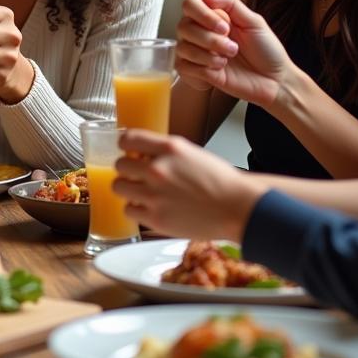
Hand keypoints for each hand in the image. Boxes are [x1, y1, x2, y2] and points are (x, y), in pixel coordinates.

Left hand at [112, 130, 265, 239]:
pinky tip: (149, 208)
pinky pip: (129, 210)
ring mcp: (154, 194)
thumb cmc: (221, 182)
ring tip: (142, 193)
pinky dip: (136, 210)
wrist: (238, 208)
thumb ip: (165, 152)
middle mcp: (157, 169)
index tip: (127, 151)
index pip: (128, 139)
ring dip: (129, 189)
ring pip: (119, 187)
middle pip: (119, 164)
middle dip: (128, 170)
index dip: (125, 146)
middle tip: (137, 176)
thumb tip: (141, 154)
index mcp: (169, 148)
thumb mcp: (191, 153)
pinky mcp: (155, 218)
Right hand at [175, 0, 293, 108]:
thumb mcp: (254, 21)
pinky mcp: (197, 72)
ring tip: (228, 59)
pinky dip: (203, 68)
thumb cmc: (266, 50)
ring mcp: (197, 52)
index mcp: (213, 16)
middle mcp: (200, 32)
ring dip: (207, 54)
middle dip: (210, 39)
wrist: (274, 80)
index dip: (203, 15)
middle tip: (233, 47)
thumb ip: (230, 4)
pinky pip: (183, 66)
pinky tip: (219, 69)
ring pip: (182, 48)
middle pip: (183, 26)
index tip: (225, 27)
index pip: (190, 5)